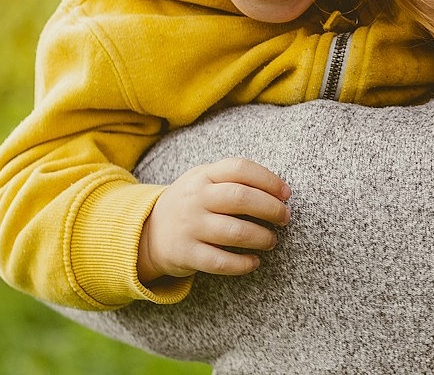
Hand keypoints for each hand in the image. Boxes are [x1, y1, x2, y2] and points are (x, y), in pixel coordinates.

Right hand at [137, 157, 290, 284]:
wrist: (147, 232)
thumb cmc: (191, 203)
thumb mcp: (203, 179)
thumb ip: (234, 178)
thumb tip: (278, 190)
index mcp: (204, 175)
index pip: (240, 169)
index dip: (269, 180)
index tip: (286, 194)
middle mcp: (196, 199)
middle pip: (241, 198)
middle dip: (271, 209)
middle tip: (285, 218)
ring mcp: (190, 226)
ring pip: (235, 232)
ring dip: (262, 238)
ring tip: (271, 240)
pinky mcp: (186, 254)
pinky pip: (221, 262)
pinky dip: (243, 264)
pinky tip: (254, 262)